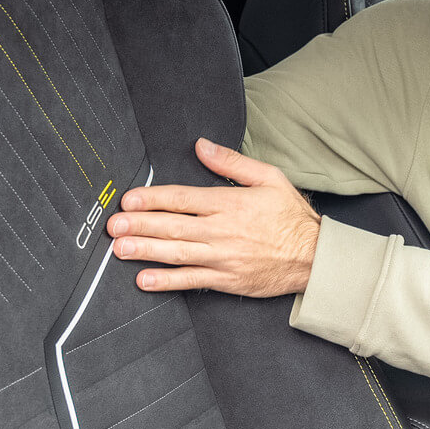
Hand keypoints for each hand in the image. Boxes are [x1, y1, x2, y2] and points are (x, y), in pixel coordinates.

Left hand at [107, 139, 321, 296]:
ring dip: (145, 250)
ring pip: (177, 253)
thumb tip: (202, 147)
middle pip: (173, 226)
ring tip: (120, 249)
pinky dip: (166, 281)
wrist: (315, 257)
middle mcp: (222, 231)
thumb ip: (232, 163)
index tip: (129, 199)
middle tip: (114, 225)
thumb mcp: (269, 178)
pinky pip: (191, 281)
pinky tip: (145, 280)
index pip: (182, 199)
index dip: (152, 198)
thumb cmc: (293, 218)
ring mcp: (223, 257)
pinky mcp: (227, 280)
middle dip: (139, 224)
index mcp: (229, 203)